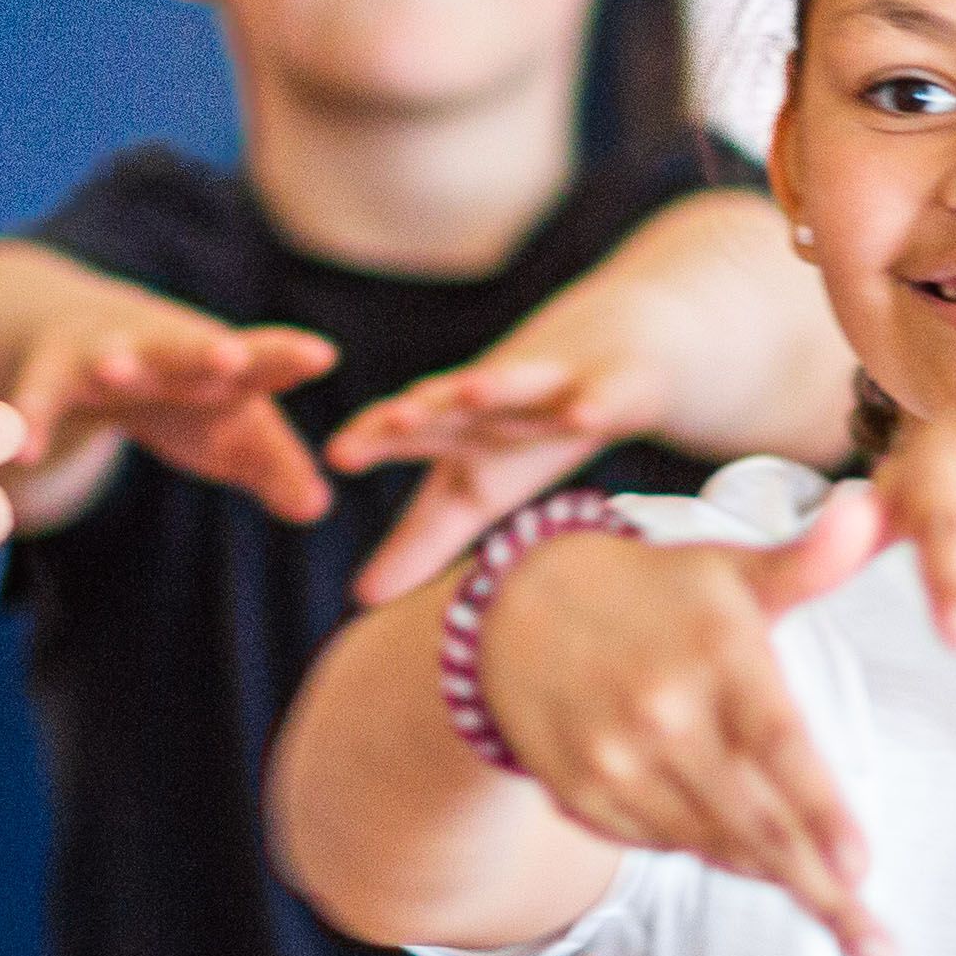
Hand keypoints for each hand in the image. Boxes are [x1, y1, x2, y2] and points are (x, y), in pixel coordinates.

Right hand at [41, 292, 337, 523]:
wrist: (95, 334)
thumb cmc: (187, 396)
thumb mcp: (231, 430)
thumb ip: (275, 466)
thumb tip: (317, 506)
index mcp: (224, 366)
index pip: (264, 361)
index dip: (289, 358)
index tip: (321, 355)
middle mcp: (170, 351)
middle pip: (192, 352)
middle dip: (208, 354)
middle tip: (231, 358)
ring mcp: (109, 353)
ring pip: (113, 358)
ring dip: (116, 365)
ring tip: (115, 371)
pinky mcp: (54, 371)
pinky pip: (42, 399)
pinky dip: (35, 420)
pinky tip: (25, 454)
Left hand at [335, 271, 684, 603]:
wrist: (619, 357)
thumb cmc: (529, 436)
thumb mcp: (475, 493)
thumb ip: (419, 542)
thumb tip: (360, 598)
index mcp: (458, 429)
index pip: (405, 432)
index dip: (372, 439)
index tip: (336, 453)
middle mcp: (497, 403)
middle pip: (451, 406)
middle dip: (422, 412)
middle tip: (391, 421)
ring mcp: (556, 390)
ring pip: (521, 387)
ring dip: (495, 389)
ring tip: (470, 392)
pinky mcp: (615, 388)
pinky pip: (606, 398)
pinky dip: (595, 406)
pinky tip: (584, 417)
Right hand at [475, 491, 900, 955]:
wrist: (518, 613)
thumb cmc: (657, 592)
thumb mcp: (732, 567)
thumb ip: (811, 559)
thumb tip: (875, 509)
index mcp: (714, 653)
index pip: (776, 745)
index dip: (818, 810)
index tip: (862, 866)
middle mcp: (661, 713)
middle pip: (754, 821)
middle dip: (822, 894)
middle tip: (881, 953)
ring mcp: (617, 761)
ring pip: (713, 843)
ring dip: (779, 885)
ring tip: (848, 924)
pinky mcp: (585, 795)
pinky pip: (664, 845)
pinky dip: (716, 858)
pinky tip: (762, 868)